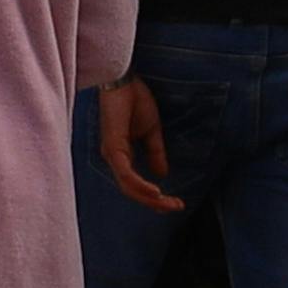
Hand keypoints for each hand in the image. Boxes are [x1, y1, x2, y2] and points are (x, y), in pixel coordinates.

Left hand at [99, 79, 178, 208]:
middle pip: (132, 190)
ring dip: (149, 198)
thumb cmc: (133, 100)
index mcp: (121, 155)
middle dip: (154, 203)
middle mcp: (114, 158)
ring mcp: (112, 154)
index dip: (154, 197)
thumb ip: (155, 152)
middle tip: (176, 207)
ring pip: (128, 186)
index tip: (175, 203)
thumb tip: (162, 174)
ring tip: (167, 203)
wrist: (124, 80)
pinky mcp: (113, 147)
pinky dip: (140, 185)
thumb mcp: (151, 130)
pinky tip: (155, 191)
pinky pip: (126, 173)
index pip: (135, 184)